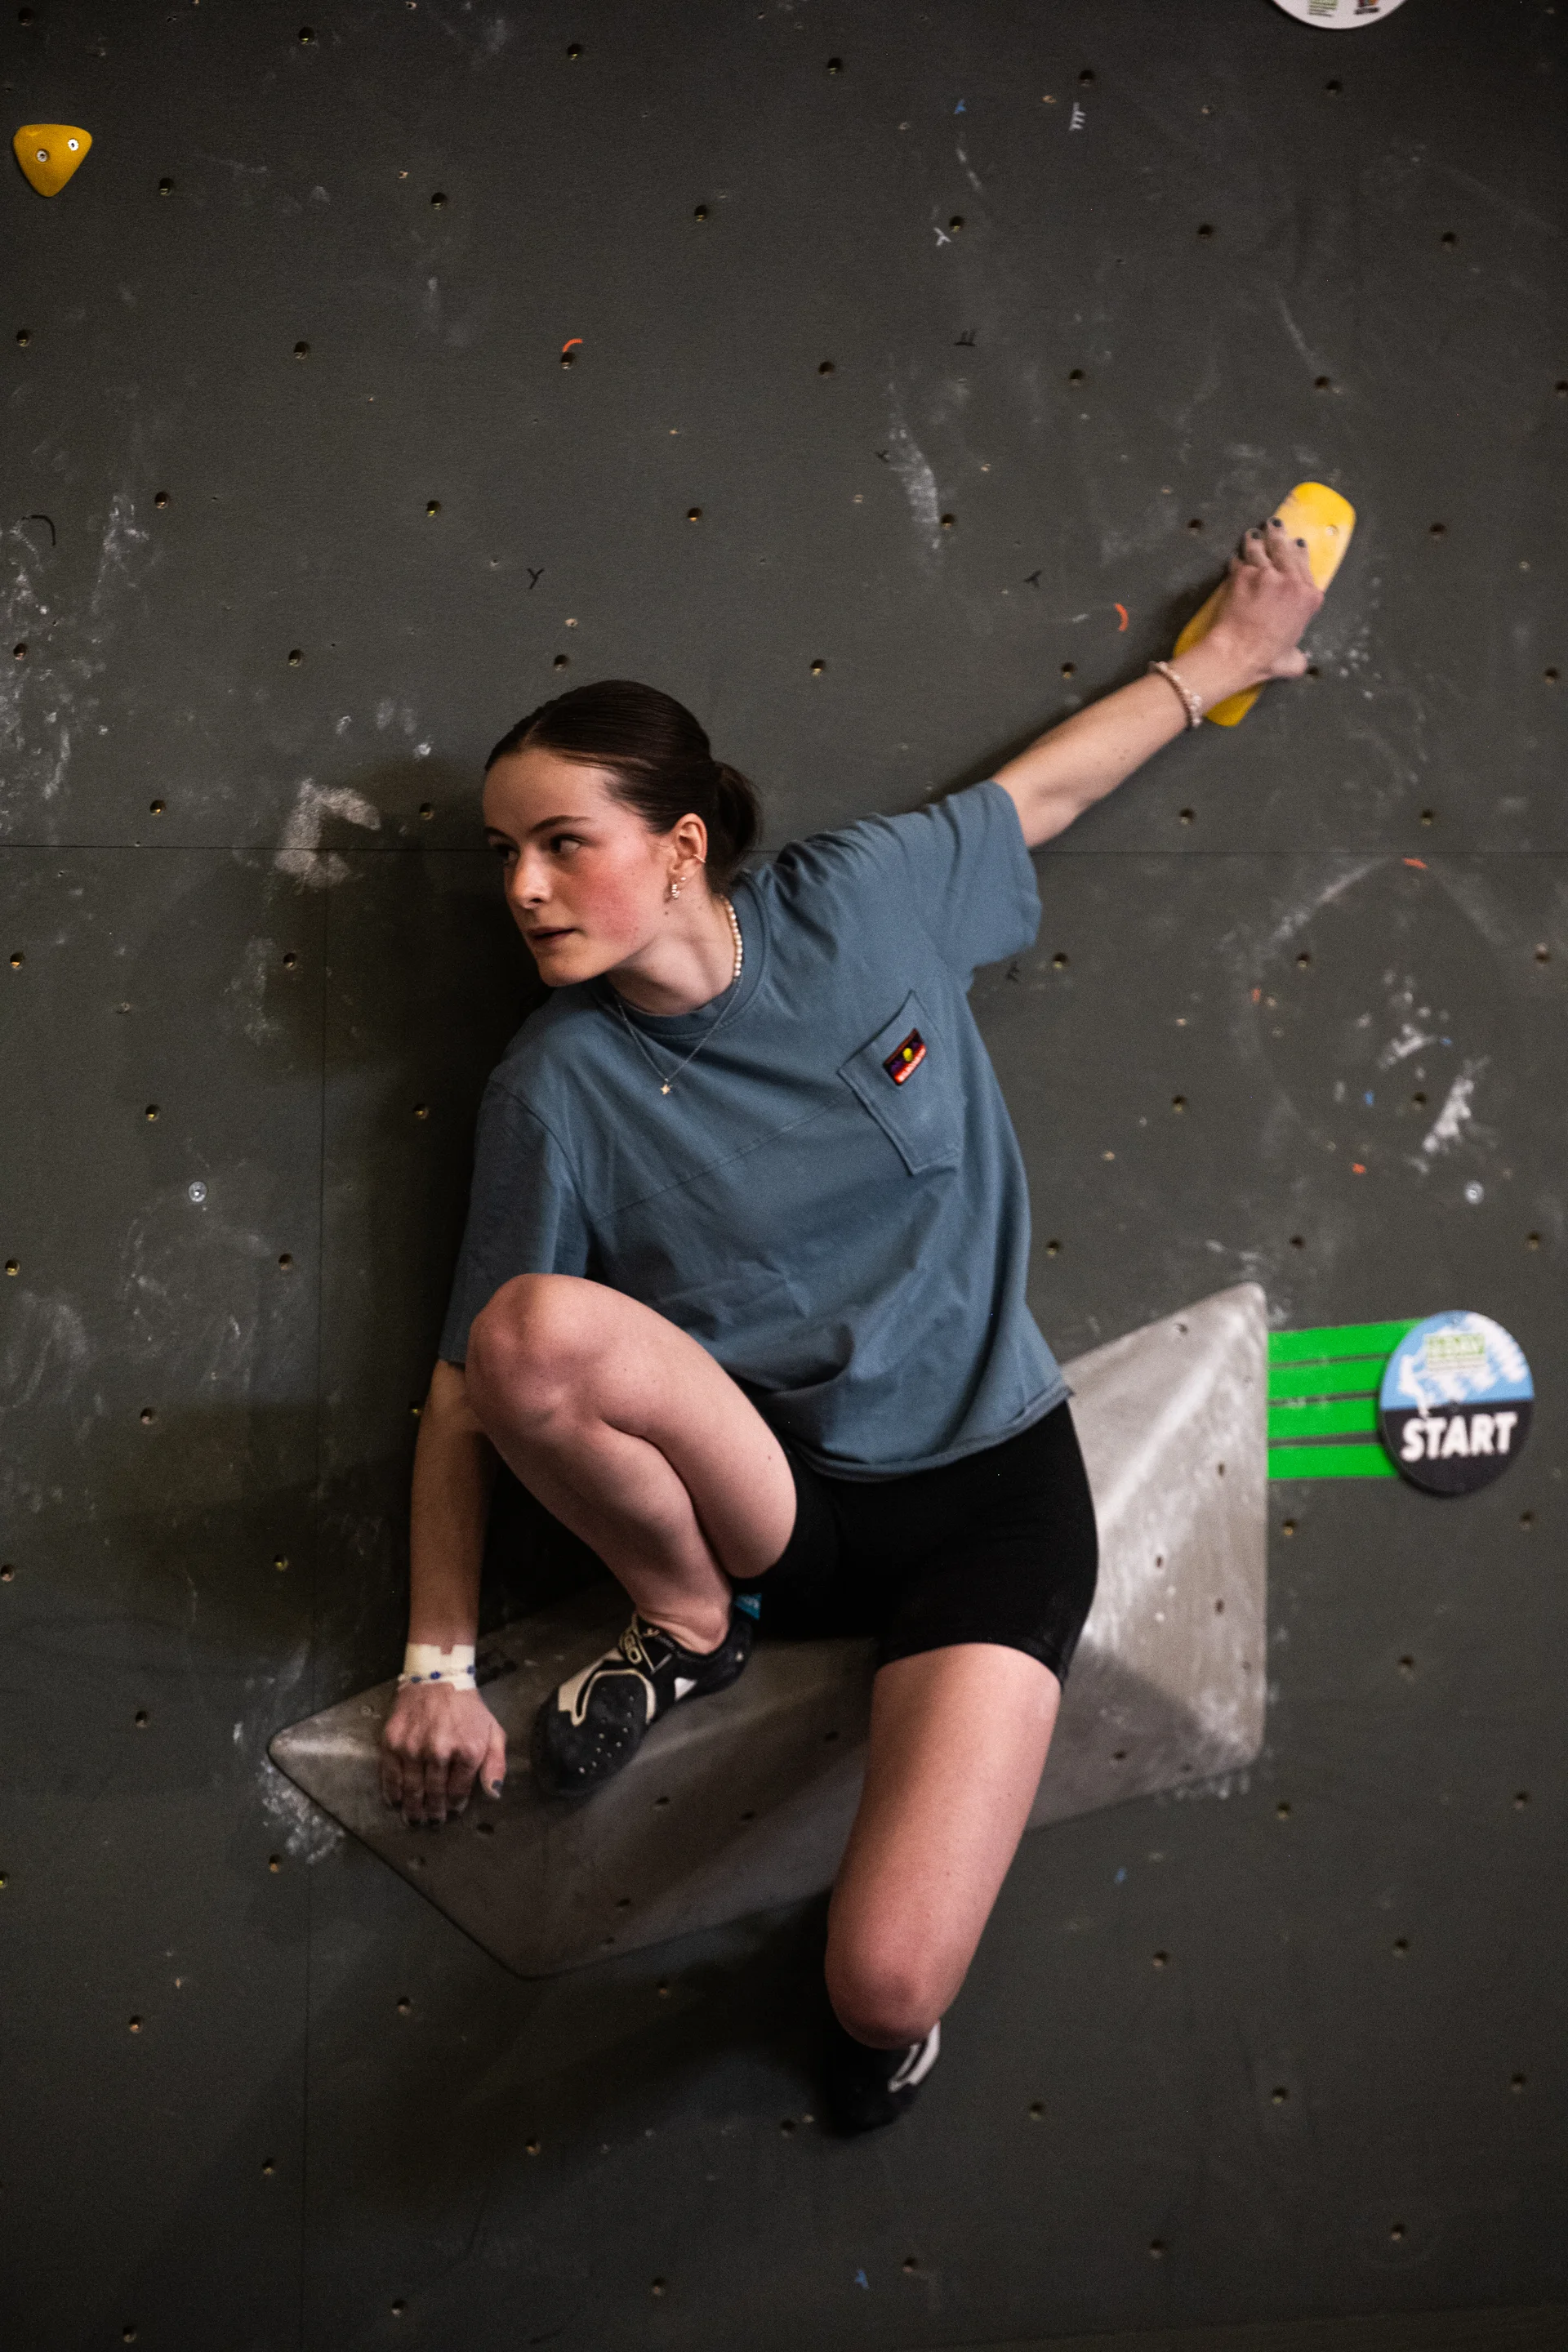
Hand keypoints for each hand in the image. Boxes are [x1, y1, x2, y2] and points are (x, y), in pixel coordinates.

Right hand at [379, 1682, 507, 1823]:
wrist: (438, 1676)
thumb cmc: (467, 1707)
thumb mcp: (492, 1731)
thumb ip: (496, 1763)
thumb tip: (494, 1794)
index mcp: (468, 1750)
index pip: (459, 1791)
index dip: (455, 1805)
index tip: (452, 1812)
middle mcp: (440, 1751)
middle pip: (434, 1794)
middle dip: (433, 1813)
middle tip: (432, 1823)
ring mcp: (414, 1747)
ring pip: (412, 1789)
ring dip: (412, 1809)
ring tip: (414, 1820)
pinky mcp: (392, 1741)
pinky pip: (390, 1775)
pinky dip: (391, 1792)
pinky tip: (394, 1802)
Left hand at [1204, 513, 1324, 688]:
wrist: (1237, 653)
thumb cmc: (1264, 659)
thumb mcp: (1292, 661)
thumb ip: (1299, 656)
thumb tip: (1301, 662)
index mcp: (1309, 598)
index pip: (1306, 566)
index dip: (1299, 553)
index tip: (1296, 545)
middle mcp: (1292, 581)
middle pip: (1286, 549)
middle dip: (1279, 535)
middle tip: (1274, 526)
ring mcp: (1267, 574)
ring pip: (1262, 548)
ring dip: (1257, 539)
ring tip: (1253, 533)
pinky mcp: (1244, 573)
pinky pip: (1241, 560)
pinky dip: (1237, 558)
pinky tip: (1235, 555)